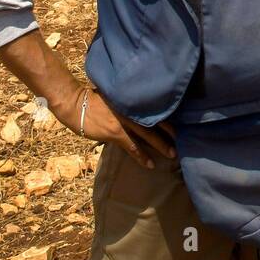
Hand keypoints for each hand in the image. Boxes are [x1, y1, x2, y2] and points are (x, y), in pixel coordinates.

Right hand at [61, 89, 175, 168]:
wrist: (76, 104)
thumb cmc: (93, 99)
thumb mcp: (115, 94)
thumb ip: (127, 101)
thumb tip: (139, 108)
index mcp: (132, 100)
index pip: (155, 108)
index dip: (168, 117)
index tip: (181, 123)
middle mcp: (132, 109)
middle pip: (156, 121)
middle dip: (170, 132)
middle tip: (184, 140)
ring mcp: (124, 121)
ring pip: (148, 135)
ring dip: (161, 145)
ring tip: (173, 154)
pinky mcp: (115, 133)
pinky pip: (132, 147)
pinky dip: (141, 156)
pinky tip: (150, 164)